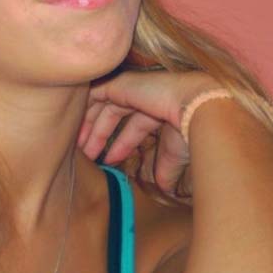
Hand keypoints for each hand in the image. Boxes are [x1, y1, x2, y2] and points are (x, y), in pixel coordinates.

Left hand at [77, 70, 222, 195]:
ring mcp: (132, 88)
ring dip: (91, 128)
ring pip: (102, 106)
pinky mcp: (120, 85)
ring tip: (82, 150)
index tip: (107, 161)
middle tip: (88, 156)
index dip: (121, 144)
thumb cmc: (191, 130)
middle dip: (100, 136)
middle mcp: (144, 97)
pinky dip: (85, 108)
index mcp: (159, 109)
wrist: (195, 108)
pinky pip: (95, 94)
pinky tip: (78, 127)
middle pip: (114, 115)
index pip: (134, 125)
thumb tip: (165, 188)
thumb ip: (165, 168)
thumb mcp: (174, 154)